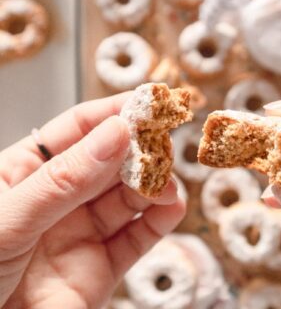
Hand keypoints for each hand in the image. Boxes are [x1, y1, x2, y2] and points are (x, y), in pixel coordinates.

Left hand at [0, 93, 184, 307]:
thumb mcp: (8, 219)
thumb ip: (64, 180)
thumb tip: (115, 135)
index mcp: (24, 173)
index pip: (76, 129)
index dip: (112, 113)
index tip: (147, 104)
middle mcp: (58, 199)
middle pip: (109, 162)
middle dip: (139, 151)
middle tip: (163, 145)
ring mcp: (81, 233)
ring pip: (128, 199)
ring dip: (153, 186)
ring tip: (166, 184)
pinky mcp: (101, 268)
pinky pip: (137, 239)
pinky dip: (160, 222)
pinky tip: (172, 208)